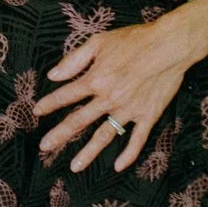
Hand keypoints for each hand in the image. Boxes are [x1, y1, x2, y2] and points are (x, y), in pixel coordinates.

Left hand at [35, 0, 207, 169]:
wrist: (170, 45)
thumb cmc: (134, 40)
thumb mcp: (99, 42)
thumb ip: (74, 59)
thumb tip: (53, 75)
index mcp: (96, 79)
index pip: (66, 96)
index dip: (49, 104)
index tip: (37, 112)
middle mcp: (109, 98)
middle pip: (79, 120)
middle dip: (59, 135)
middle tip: (44, 147)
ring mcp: (129, 110)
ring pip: (104, 135)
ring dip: (89, 153)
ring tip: (75, 167)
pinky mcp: (148, 115)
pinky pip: (137, 140)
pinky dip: (128, 154)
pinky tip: (118, 166)